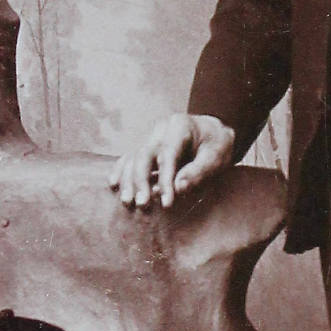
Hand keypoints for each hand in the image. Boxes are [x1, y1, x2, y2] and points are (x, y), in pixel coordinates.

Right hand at [112, 111, 234, 211]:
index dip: (165, 180)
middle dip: (140, 181)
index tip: (166, 203)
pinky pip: (130, 157)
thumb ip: (199, 172)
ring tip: (128, 202)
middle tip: (142, 204)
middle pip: (144, 154)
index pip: (167, 154)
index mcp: (180, 126)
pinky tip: (114, 184)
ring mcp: (152, 136)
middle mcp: (161, 129)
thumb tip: (178, 188)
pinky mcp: (147, 146)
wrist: (213, 133)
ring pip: (134, 157)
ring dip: (128, 180)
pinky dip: (121, 170)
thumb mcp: (217, 157)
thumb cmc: (217, 145)